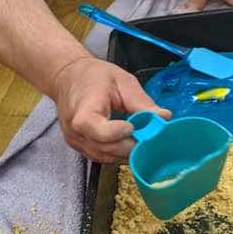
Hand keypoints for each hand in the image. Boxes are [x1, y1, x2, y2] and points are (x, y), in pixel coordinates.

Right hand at [54, 56, 170, 162]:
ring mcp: (76, 141)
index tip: (134, 127)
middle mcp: (76, 130)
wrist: (68, 77)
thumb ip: (142, 102)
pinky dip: (117, 153)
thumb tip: (164, 118)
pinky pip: (101, 156)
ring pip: (105, 157)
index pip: (99, 131)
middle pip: (106, 148)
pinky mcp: (79, 147)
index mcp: (84, 110)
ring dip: (125, 152)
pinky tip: (128, 142)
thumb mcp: (122, 82)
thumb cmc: (93, 76)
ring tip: (141, 139)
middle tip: (150, 137)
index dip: (119, 134)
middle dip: (130, 146)